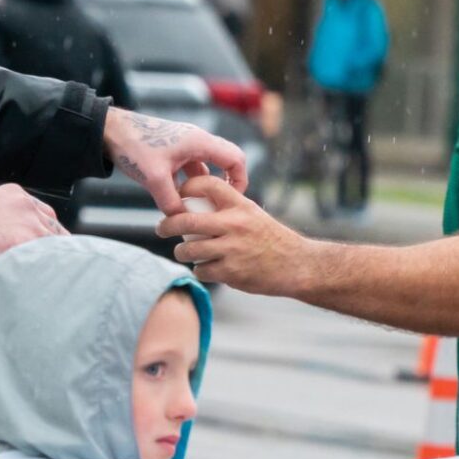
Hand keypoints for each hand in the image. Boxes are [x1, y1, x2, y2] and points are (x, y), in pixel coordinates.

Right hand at [0, 184, 67, 274]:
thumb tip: (12, 238)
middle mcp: (27, 205)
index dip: (45, 233)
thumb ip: (5, 220)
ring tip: (40, 275)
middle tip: (43, 263)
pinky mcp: (28, 241)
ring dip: (48, 259)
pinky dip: (44, 268)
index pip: (45, 214)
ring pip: (54, 244)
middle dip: (50, 245)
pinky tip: (37, 278)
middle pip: (53, 228)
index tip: (43, 246)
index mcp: (17, 194)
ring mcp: (30, 223)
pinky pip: (48, 258)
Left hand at [103, 108, 246, 215]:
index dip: (240, 181)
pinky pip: (190, 168)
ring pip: (206, 166)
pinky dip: (189, 183)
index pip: (236, 159)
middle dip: (226, 184)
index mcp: (200, 142)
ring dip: (204, 185)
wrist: (110, 130)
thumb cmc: (133, 147)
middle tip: (220, 205)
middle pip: (226, 161)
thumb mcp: (154, 178)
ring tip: (198, 206)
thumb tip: (181, 221)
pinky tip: (177, 199)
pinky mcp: (173, 150)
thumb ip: (170, 202)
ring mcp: (185, 145)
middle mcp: (197, 141)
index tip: (233, 200)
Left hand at [156, 176, 310, 294]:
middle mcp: (235, 225)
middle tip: (161, 228)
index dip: (187, 187)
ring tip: (182, 252)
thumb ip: (228, 209)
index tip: (177, 197)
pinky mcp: (231, 273)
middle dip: (166, 225)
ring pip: (189, 250)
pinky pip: (202, 270)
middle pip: (186, 221)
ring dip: (181, 252)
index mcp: (240, 206)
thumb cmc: (272, 238)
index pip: (207, 185)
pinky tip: (205, 268)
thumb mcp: (253, 214)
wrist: (297, 265)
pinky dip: (200, 270)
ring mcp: (232, 249)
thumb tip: (194, 205)